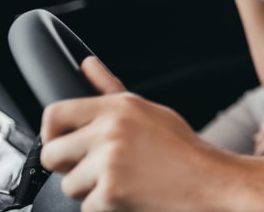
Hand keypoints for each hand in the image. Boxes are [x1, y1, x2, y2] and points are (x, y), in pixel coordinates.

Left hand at [41, 57, 224, 210]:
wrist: (211, 183)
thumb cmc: (183, 150)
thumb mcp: (149, 111)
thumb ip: (110, 89)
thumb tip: (88, 66)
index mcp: (118, 107)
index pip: (55, 113)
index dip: (53, 133)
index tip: (64, 143)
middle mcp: (110, 131)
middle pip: (52, 153)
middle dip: (69, 166)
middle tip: (96, 169)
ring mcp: (109, 163)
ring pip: (69, 184)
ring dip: (90, 190)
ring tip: (124, 182)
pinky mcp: (110, 193)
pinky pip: (87, 205)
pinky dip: (106, 207)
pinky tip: (131, 196)